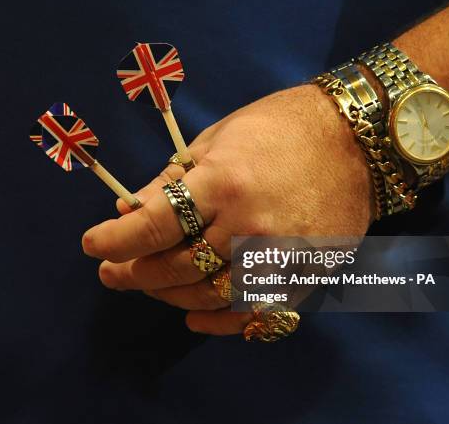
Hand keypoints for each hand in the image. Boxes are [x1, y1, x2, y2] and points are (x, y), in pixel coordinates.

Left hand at [82, 84, 373, 335]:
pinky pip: (254, 314)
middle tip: (111, 272)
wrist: (357, 139)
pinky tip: (194, 317)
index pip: (154, 225)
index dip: (115, 240)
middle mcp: (249, 225)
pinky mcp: (304, 276)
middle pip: (175, 267)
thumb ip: (171, 180)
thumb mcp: (217, 139)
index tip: (91, 244)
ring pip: (209, 296)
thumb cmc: (281, 127)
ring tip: (149, 284)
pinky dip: (219, 322)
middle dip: (133, 273)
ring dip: (169, 296)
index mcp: (223, 181)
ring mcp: (279, 257)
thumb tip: (128, 211)